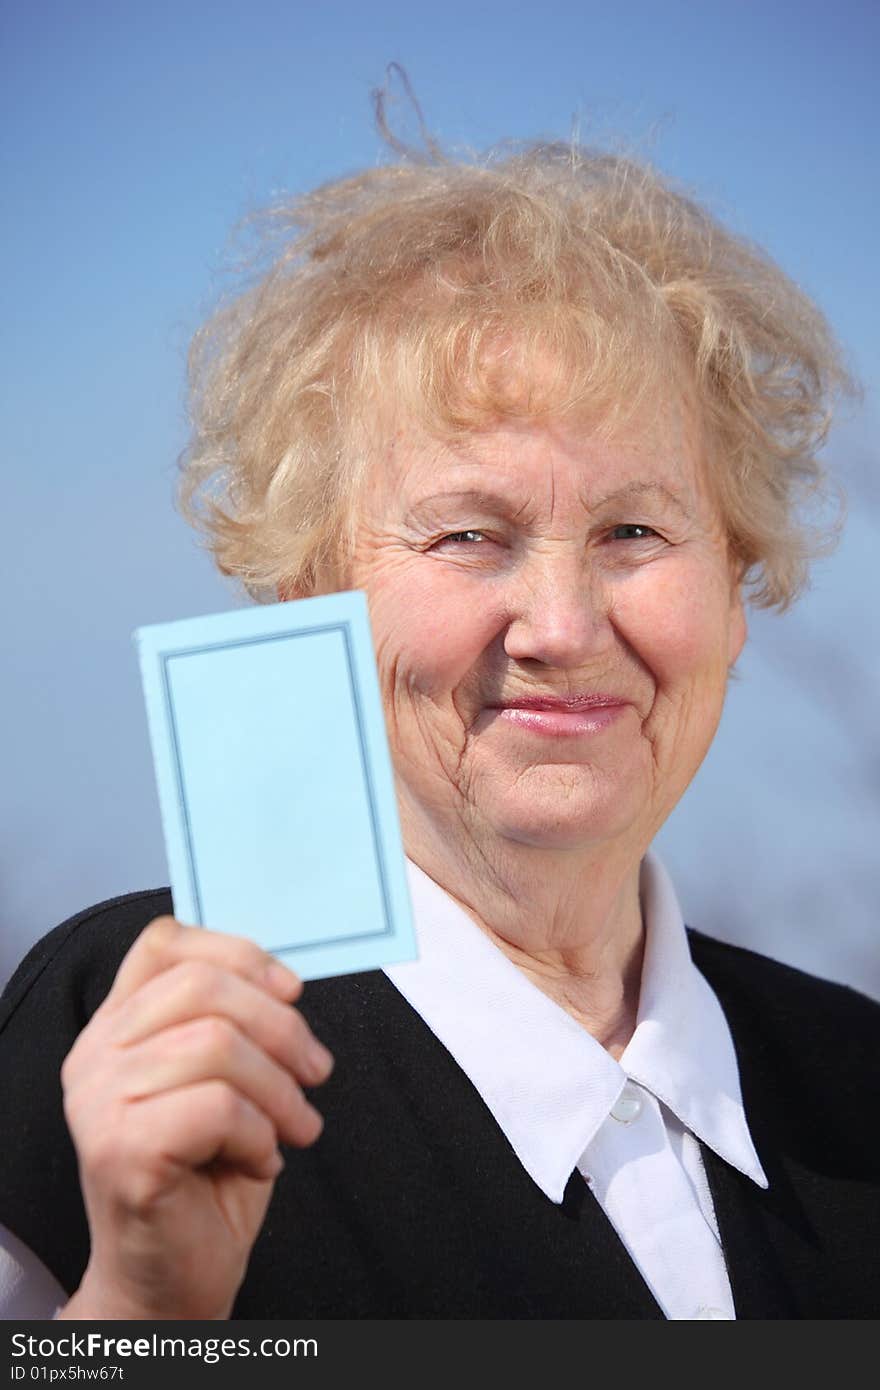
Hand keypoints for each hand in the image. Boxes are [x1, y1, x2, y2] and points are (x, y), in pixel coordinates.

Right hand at [56, 916, 332, 1319]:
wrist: (171, 1279)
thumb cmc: (203, 1176)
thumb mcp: (221, 1081)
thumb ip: (229, 1023)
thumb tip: (286, 979)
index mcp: (116, 1027)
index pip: (164, 943)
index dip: (239, 952)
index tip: (291, 991)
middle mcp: (95, 1056)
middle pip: (204, 986)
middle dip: (281, 1026)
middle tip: (316, 1072)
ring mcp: (99, 1102)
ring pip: (219, 1044)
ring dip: (280, 1089)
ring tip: (296, 1126)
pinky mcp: (119, 1150)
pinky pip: (219, 1107)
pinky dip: (261, 1134)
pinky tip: (262, 1161)